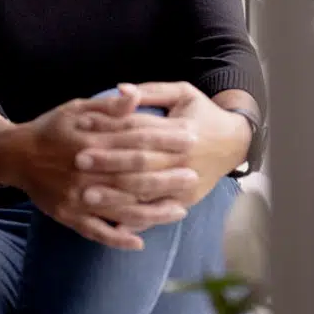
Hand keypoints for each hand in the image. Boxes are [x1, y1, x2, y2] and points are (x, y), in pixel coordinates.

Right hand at [0, 86, 198, 249]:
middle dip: (166, 178)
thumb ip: (108, 108)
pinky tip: (139, 241)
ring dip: (152, 212)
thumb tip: (135, 97)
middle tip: (193, 176)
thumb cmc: (50, 128)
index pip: (136, 140)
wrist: (13, 156)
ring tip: (180, 210)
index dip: (165, 139)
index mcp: (91, 142)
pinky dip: (117, 239)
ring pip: (121, 209)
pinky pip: (96, 231)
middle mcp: (86, 172)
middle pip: (134, 177)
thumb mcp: (76, 109)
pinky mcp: (68, 216)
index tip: (190, 138)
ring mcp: (77, 197)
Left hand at [75, 82, 252, 208]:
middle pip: (141, 161)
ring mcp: (185, 182)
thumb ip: (152, 90)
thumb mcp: (184, 93)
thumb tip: (120, 89)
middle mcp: (183, 158)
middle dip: (108, 162)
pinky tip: (113, 224)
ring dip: (115, 195)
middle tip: (78, 161)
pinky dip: (136, 220)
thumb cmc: (202, 113)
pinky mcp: (186, 200)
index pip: (139, 127)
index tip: (83, 125)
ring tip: (87, 195)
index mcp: (181, 129)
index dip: (110, 125)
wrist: (235, 143)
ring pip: (146, 191)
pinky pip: (157, 212)